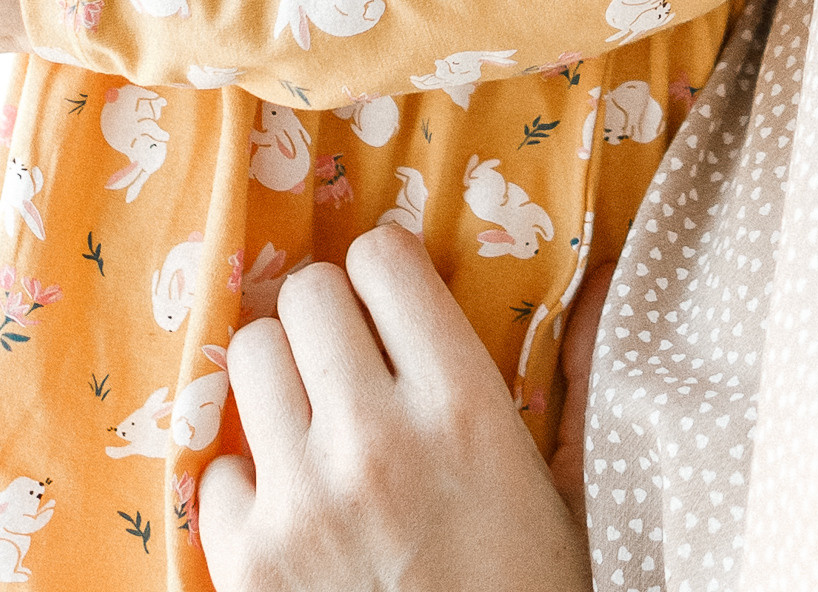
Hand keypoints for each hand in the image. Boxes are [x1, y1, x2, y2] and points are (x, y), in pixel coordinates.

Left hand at [197, 230, 592, 591]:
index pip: (383, 257)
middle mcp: (376, 440)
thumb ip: (579, 377)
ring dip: (281, 385)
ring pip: (250, 356)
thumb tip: (602, 274)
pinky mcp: (247, 562)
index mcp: (463, 410)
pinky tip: (293, 516)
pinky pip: (215, 465)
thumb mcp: (570, 494)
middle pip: (305, 293)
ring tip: (316, 430)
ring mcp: (303, 501)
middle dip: (328, 321)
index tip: (395, 313)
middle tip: (350, 368)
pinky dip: (248, 486)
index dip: (387, 277)